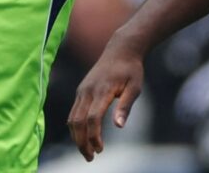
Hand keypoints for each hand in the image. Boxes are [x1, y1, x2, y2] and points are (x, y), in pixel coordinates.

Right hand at [67, 38, 144, 161]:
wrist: (121, 50)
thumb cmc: (132, 69)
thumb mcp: (136, 86)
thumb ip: (126, 106)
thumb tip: (119, 126)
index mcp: (102, 90)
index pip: (93, 118)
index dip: (94, 136)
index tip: (100, 150)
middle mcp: (88, 91)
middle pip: (78, 122)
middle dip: (82, 142)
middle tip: (90, 158)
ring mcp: (82, 90)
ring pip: (72, 119)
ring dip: (77, 137)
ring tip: (87, 152)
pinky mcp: (80, 91)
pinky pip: (73, 112)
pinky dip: (75, 127)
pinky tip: (83, 137)